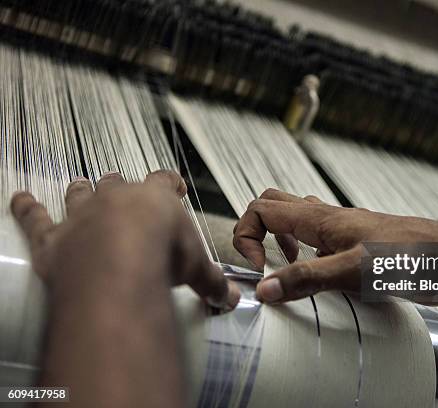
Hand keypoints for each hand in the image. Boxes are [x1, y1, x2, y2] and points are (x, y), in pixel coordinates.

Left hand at [11, 170, 239, 309]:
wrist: (120, 263)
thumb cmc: (162, 255)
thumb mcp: (196, 269)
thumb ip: (212, 282)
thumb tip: (230, 298)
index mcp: (155, 201)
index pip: (164, 182)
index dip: (170, 182)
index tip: (175, 185)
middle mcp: (116, 200)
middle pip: (116, 183)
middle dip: (119, 186)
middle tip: (123, 190)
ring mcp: (82, 216)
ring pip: (79, 194)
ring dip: (80, 191)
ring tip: (80, 185)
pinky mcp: (53, 238)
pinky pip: (35, 218)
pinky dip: (26, 208)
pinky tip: (19, 199)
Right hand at [233, 188, 437, 302]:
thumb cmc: (412, 259)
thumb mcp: (354, 272)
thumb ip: (307, 279)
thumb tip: (263, 290)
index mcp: (320, 219)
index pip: (262, 208)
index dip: (247, 235)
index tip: (257, 268)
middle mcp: (329, 217)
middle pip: (276, 203)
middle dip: (258, 230)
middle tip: (265, 262)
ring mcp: (344, 226)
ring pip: (297, 217)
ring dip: (281, 239)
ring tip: (287, 269)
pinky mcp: (357, 240)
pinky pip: (320, 235)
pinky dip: (306, 249)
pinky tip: (321, 275)